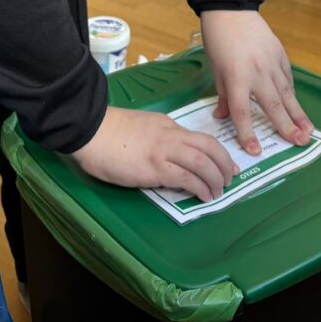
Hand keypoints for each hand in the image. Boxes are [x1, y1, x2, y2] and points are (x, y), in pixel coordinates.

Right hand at [71, 106, 236, 202]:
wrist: (91, 131)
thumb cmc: (110, 132)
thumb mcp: (141, 128)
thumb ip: (157, 139)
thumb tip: (169, 157)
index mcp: (167, 125)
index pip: (200, 138)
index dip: (218, 153)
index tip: (226, 165)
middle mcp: (170, 135)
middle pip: (209, 146)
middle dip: (224, 164)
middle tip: (229, 179)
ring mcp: (163, 151)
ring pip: (202, 161)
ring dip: (215, 178)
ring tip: (218, 192)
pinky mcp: (155, 168)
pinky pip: (186, 177)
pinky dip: (200, 187)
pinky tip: (203, 196)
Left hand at [200, 10, 312, 153]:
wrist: (231, 10)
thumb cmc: (218, 41)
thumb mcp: (215, 70)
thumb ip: (223, 96)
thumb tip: (222, 118)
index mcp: (236, 78)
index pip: (243, 112)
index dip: (247, 133)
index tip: (255, 151)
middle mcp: (257, 72)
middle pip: (273, 105)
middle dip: (286, 126)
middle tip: (299, 143)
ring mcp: (272, 62)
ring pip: (287, 93)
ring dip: (298, 113)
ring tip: (308, 131)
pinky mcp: (280, 54)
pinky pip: (287, 78)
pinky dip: (291, 92)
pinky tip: (296, 106)